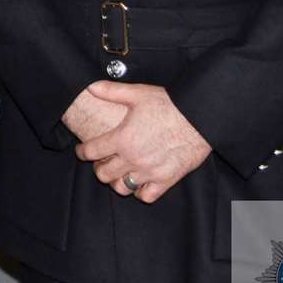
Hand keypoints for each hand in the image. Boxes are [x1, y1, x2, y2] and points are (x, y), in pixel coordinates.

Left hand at [74, 81, 211, 203]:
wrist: (200, 118)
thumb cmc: (170, 105)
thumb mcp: (138, 93)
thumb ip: (111, 91)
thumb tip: (91, 86)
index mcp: (122, 138)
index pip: (91, 151)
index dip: (82, 152)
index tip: (82, 151)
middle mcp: (133, 158)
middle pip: (103, 174)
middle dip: (98, 168)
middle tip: (101, 162)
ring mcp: (149, 171)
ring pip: (122, 188)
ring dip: (117, 181)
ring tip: (119, 173)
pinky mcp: (166, 180)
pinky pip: (146, 195)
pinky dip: (140, 191)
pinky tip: (140, 181)